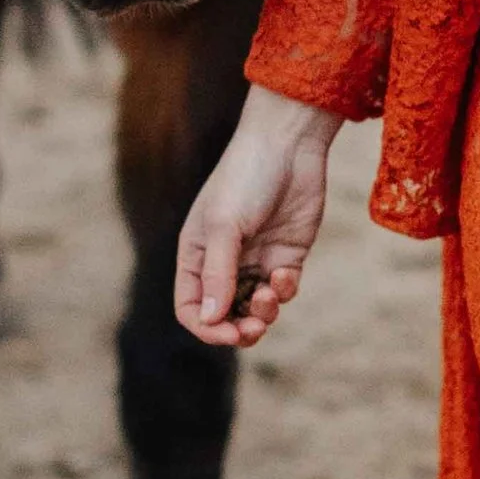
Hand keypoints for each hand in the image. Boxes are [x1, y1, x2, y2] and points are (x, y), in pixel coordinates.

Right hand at [175, 86, 340, 347]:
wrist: (288, 146)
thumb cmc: (245, 178)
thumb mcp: (225, 226)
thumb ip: (218, 275)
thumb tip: (209, 320)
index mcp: (196, 254)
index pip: (191, 307)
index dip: (206, 327)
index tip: (228, 333)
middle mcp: (223, 262)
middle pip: (224, 315)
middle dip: (239, 328)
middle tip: (253, 327)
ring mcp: (256, 259)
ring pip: (256, 308)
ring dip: (263, 312)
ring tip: (269, 297)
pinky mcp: (286, 255)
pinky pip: (282, 290)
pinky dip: (283, 291)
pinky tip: (283, 274)